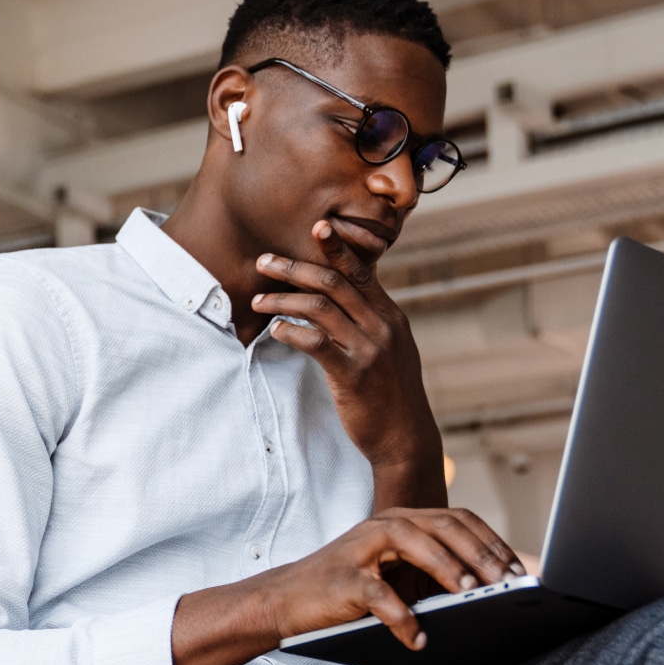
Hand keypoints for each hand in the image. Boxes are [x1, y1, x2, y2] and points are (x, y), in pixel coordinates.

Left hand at [252, 221, 443, 504]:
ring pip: (320, 308)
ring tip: (258, 300)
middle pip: (333, 282)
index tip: (316, 226)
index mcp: (390, 315)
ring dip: (283, 300)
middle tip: (264, 260)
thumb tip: (349, 296)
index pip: (361, 271)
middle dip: (294, 267)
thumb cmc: (391, 394)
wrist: (405, 438)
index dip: (336, 247)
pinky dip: (291, 331)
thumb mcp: (391, 349)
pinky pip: (316, 343)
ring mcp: (369, 349)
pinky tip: (275, 330)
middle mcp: (382, 326)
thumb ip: (372, 320)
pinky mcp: (353, 374)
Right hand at [264, 506, 524, 650]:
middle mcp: (383, 525)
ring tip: (471, 593)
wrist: (286, 599)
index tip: (518, 568)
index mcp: (400, 520)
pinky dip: (401, 616)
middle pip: (441, 525)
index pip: (456, 519)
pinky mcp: (343, 577)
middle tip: (506, 581)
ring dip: (445, 567)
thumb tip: (485, 589)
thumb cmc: (347, 589)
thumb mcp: (394, 573)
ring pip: (412, 542)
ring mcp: (361, 547)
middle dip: (479, 552)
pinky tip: (418, 637)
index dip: (491, 540)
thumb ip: (431, 571)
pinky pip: (378, 593)